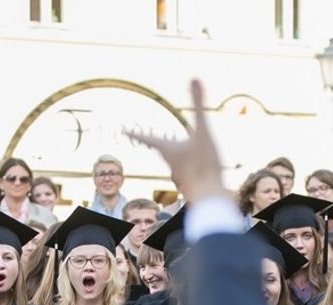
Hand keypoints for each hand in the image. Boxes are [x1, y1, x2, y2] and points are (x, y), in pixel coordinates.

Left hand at [128, 80, 226, 202]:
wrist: (211, 198)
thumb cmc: (204, 164)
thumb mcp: (203, 130)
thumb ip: (198, 104)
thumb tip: (195, 77)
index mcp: (167, 149)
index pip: (145, 137)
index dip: (133, 132)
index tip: (121, 130)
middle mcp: (170, 162)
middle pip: (159, 148)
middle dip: (152, 141)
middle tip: (143, 137)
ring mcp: (180, 174)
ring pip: (173, 160)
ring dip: (173, 154)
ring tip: (174, 149)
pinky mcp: (191, 183)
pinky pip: (186, 170)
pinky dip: (188, 164)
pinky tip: (196, 167)